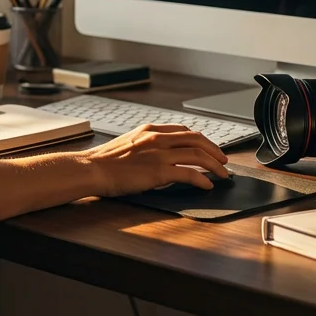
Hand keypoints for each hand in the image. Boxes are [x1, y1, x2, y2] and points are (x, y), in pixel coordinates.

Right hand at [84, 124, 229, 196]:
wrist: (92, 168)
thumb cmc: (104, 160)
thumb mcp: (128, 143)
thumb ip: (146, 145)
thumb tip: (160, 156)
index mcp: (150, 130)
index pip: (183, 130)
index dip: (201, 139)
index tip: (208, 147)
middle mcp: (157, 138)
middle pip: (196, 139)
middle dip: (214, 150)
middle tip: (223, 160)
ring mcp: (159, 154)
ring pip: (198, 155)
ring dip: (215, 165)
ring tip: (222, 174)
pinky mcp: (159, 172)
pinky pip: (190, 174)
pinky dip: (203, 179)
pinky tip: (208, 185)